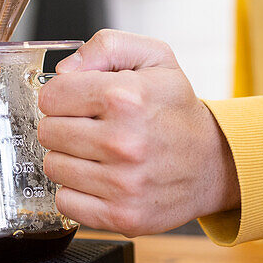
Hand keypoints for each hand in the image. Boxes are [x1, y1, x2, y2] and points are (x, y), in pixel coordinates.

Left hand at [37, 29, 239, 236]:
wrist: (215, 162)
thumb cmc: (178, 110)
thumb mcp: (154, 57)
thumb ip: (105, 46)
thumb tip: (63, 70)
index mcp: (125, 98)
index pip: (51, 96)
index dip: (61, 96)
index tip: (76, 101)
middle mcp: (123, 142)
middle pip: (48, 132)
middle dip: (63, 126)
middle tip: (89, 128)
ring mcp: (123, 184)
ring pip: (53, 167)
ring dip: (69, 159)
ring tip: (97, 153)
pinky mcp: (122, 216)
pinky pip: (65, 201)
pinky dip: (76, 191)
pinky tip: (99, 179)